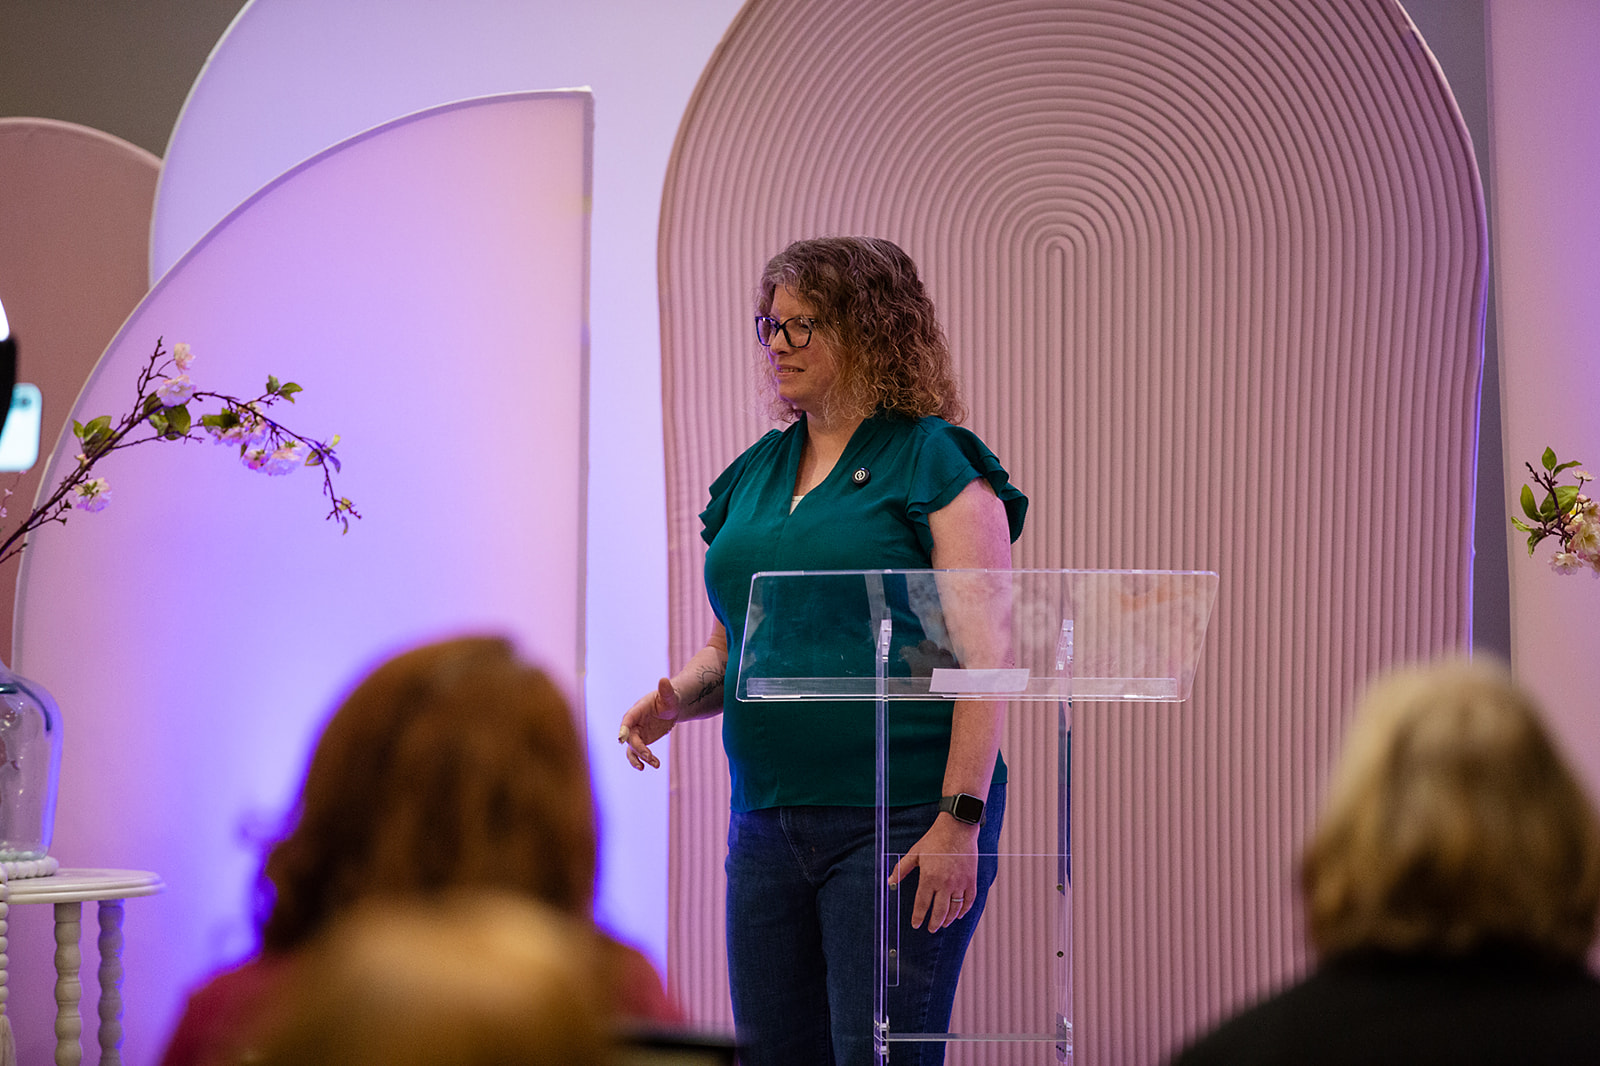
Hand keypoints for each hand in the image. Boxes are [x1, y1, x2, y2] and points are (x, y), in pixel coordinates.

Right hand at [618, 677, 680, 770]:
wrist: (670, 708)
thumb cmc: (668, 699)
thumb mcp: (669, 696)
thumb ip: (665, 690)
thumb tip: (664, 680)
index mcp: (637, 710)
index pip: (627, 720)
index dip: (623, 729)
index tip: (621, 738)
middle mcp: (633, 723)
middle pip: (630, 738)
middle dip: (638, 748)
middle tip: (649, 756)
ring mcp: (636, 734)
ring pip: (633, 748)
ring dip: (640, 758)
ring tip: (655, 764)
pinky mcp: (641, 741)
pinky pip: (637, 753)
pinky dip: (640, 761)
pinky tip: (647, 767)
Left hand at [887, 815, 979, 932]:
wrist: (957, 828)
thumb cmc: (935, 839)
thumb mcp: (915, 853)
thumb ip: (902, 869)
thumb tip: (890, 881)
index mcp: (929, 877)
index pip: (922, 904)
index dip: (918, 917)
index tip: (916, 924)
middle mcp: (945, 883)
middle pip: (939, 912)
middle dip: (934, 923)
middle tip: (931, 929)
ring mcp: (960, 883)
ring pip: (955, 909)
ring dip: (948, 919)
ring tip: (943, 924)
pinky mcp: (971, 880)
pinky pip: (969, 901)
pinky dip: (964, 910)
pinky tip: (959, 915)